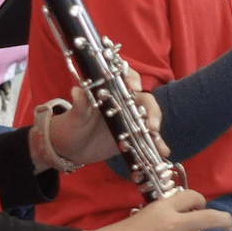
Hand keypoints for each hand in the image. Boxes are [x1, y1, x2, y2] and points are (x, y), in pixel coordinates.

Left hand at [45, 66, 166, 166]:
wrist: (69, 147)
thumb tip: (77, 91)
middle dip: (152, 111)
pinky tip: (162, 152)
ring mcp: (129, 121)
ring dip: (156, 130)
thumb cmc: (70, 126)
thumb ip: (79, 105)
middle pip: (144, 100)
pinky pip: (146, 139)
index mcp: (108, 92)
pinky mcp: (132, 137)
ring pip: (148, 120)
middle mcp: (122, 104)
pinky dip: (156, 144)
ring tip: (159, 144)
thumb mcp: (74, 116)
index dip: (132, 79)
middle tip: (152, 125)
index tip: (134, 88)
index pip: (125, 78)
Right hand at [87, 189, 231, 230]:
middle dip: (225, 222)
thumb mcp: (140, 216)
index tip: (202, 209)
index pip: (191, 197)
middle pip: (210, 218)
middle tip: (229, 226)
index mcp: (163, 208)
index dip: (201, 202)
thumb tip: (171, 227)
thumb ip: (159, 219)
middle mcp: (173, 225)